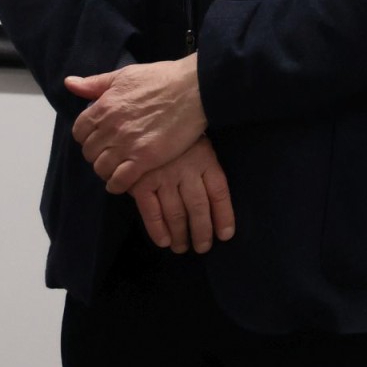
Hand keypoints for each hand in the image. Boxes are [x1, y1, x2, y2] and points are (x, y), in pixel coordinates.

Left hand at [66, 55, 207, 193]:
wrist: (195, 88)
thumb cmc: (164, 78)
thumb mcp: (125, 75)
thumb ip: (95, 82)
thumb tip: (69, 83)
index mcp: (104, 106)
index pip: (79, 131)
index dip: (88, 137)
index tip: (99, 138)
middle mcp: (111, 127)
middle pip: (89, 151)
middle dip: (97, 154)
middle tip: (111, 154)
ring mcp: (127, 144)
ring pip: (101, 168)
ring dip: (106, 170)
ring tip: (117, 168)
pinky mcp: (145, 158)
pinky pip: (119, 180)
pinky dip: (117, 184)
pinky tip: (123, 181)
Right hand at [128, 138, 235, 253]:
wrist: (145, 119)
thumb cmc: (178, 138)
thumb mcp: (200, 145)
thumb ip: (205, 170)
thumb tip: (215, 202)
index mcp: (205, 160)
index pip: (219, 192)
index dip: (224, 216)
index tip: (226, 235)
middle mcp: (187, 171)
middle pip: (199, 207)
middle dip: (202, 232)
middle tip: (203, 248)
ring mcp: (163, 177)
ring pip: (176, 213)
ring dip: (181, 235)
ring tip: (182, 248)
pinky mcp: (141, 183)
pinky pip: (151, 211)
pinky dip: (157, 229)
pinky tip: (164, 241)